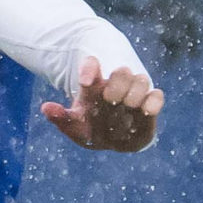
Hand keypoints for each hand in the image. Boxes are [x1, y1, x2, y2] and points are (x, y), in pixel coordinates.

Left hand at [41, 57, 163, 152]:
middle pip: (121, 72)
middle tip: (110, 97)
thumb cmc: (92, 128)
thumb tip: (46, 108)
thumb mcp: (75, 126)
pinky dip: (153, 101)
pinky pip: (157, 97)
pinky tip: (144, 110)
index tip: (85, 80)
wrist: (113, 135)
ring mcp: (135, 94)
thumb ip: (62, 118)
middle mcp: (116, 86)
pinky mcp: (150, 105)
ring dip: (134, 92)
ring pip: (140, 80)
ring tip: (128, 105)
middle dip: (117, 83)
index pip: (91, 68)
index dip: (89, 69)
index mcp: (94, 87)